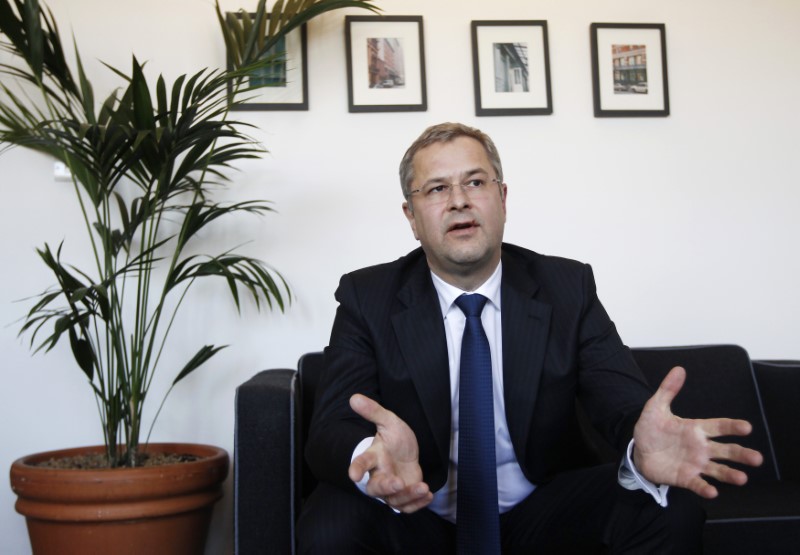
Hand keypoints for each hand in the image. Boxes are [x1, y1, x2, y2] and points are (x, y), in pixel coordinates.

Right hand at [348, 394, 433, 512]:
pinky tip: (428, 494)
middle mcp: (379, 474)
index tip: (353, 475)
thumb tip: (354, 398)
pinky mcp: (403, 495)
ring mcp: (391, 488)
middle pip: (375, 487)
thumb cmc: (395, 438)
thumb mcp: (388, 421)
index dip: (356, 469)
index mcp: (374, 456)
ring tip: (422, 487)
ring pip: (393, 499)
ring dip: (407, 496)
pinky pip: (406, 506)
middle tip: (398, 483)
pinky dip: (417, 504)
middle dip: (385, 487)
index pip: (361, 463)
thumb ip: (373, 411)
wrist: (407, 452)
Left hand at [633, 366, 763, 498]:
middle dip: (741, 454)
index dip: (732, 426)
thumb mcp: (656, 407)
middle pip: (726, 451)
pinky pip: (698, 483)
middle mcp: (701, 447)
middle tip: (757, 458)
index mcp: (697, 429)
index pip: (719, 426)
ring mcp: (695, 464)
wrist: (637, 451)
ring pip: (717, 470)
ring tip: (742, 478)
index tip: (746, 427)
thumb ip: (668, 390)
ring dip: (730, 474)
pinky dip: (705, 488)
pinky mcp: (685, 477)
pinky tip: (713, 492)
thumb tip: (679, 369)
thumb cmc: (651, 429)